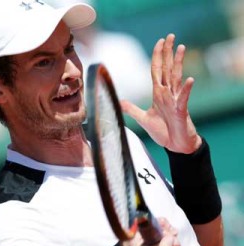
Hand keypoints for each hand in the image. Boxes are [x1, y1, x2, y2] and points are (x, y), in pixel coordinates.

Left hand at [120, 34, 201, 153]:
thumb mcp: (143, 119)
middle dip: (167, 53)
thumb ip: (132, 109)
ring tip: (181, 47)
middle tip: (170, 36)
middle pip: (167, 69)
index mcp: (158, 94)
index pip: (157, 71)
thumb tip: (119, 101)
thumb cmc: (163, 131)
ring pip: (176, 78)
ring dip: (178, 63)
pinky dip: (186, 90)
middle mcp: (167, 94)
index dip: (158, 57)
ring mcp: (175, 101)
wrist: (175, 144)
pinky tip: (189, 79)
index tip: (159, 42)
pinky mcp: (181, 111)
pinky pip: (183, 98)